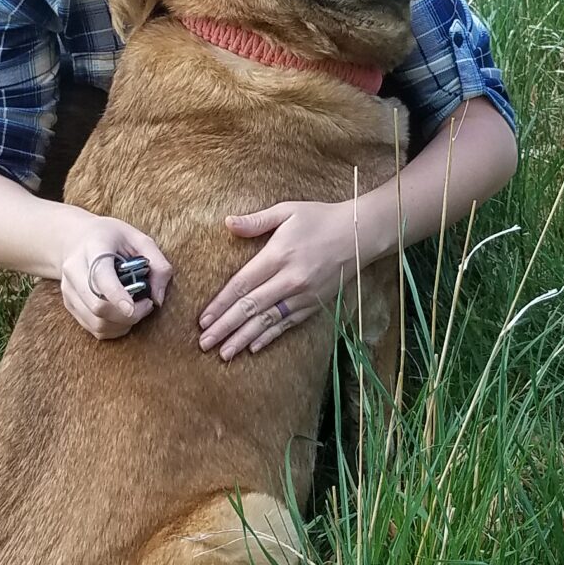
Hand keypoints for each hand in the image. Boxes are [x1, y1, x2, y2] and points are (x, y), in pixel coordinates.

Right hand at [56, 210, 171, 341]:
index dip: (116, 296)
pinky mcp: (70, 304)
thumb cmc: (112, 237)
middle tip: (147, 304)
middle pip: (97, 305)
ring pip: (96, 322)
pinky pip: (93, 328)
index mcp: (93, 248)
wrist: (76, 239)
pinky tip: (123, 316)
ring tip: (136, 310)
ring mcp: (69, 289)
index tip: (131, 308)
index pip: (101, 276)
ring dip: (122, 324)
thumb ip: (158, 264)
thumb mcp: (139, 239)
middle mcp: (74, 270)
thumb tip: (158, 299)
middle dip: (127, 315)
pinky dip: (114, 328)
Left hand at [199, 200, 361, 360]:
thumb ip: (256, 221)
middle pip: (250, 307)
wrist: (360, 234)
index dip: (221, 304)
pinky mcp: (315, 304)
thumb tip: (228, 223)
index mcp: (278, 255)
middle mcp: (289, 279)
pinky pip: (288, 324)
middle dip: (225, 327)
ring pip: (268, 321)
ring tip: (224, 354)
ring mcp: (303, 295)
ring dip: (244, 338)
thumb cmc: (320, 218)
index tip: (203, 320)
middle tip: (204, 343)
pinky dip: (270, 337)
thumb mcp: (287, 211)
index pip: (242, 284)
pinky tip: (254, 348)